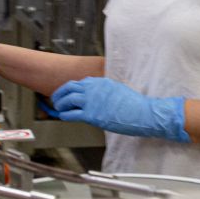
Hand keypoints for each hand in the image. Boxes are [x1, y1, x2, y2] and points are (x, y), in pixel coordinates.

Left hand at [51, 77, 189, 142]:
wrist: (143, 113)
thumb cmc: (136, 106)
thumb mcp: (119, 91)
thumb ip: (107, 92)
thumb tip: (101, 98)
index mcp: (101, 82)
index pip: (81, 82)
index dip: (71, 88)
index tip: (68, 93)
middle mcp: (94, 89)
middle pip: (70, 87)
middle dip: (60, 93)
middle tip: (56, 99)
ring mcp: (92, 101)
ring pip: (67, 99)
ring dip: (60, 104)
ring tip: (59, 108)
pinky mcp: (92, 115)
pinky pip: (71, 114)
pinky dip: (64, 115)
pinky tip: (63, 117)